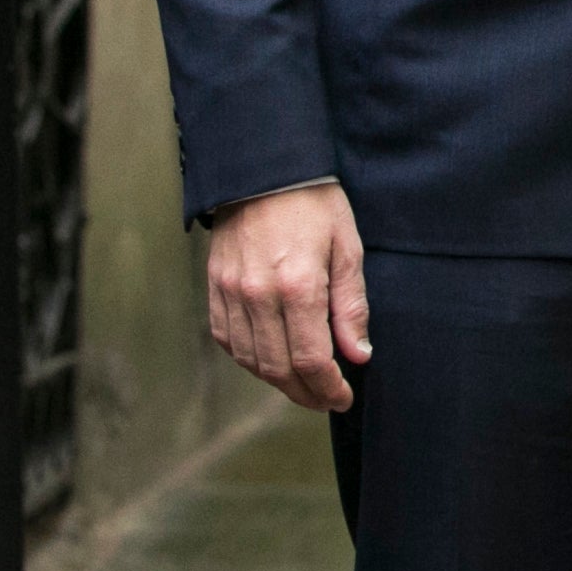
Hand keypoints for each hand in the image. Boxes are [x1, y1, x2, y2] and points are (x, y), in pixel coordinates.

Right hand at [206, 181, 370, 410]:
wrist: (262, 171)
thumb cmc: (315, 204)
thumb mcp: (347, 247)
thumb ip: (351, 305)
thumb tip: (358, 354)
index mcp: (298, 285)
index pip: (310, 359)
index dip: (328, 387)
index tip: (344, 397)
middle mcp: (258, 296)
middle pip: (278, 368)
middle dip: (305, 393)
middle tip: (327, 399)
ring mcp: (231, 294)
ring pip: (251, 360)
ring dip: (278, 381)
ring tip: (304, 385)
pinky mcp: (214, 290)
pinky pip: (228, 341)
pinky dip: (250, 359)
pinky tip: (271, 360)